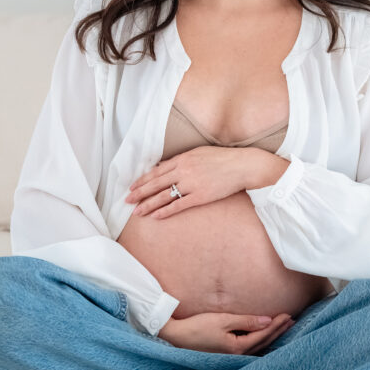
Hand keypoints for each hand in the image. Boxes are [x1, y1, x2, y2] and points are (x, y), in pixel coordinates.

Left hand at [126, 146, 256, 219]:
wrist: (242, 166)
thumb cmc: (222, 158)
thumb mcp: (199, 153)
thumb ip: (181, 160)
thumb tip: (164, 166)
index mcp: (183, 159)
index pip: (157, 171)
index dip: (142, 180)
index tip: (132, 187)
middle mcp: (184, 171)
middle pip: (156, 184)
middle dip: (140, 193)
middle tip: (127, 201)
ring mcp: (192, 184)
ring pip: (164, 196)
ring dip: (148, 204)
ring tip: (137, 212)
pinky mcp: (200, 196)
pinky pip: (178, 205)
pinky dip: (165, 211)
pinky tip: (155, 216)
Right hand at [158, 311, 294, 354]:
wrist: (175, 338)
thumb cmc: (197, 328)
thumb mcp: (222, 320)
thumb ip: (246, 321)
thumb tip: (267, 320)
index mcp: (237, 348)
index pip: (263, 335)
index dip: (276, 325)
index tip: (287, 315)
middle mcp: (236, 356)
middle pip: (263, 343)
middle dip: (278, 331)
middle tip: (291, 321)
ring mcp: (230, 357)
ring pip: (257, 348)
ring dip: (271, 337)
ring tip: (282, 328)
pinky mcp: (225, 355)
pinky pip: (249, 349)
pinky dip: (260, 342)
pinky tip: (262, 338)